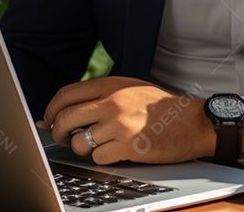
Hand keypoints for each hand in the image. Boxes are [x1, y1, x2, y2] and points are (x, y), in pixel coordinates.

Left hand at [42, 77, 215, 164]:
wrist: (194, 122)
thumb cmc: (161, 108)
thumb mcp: (131, 90)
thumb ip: (99, 98)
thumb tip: (55, 117)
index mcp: (113, 85)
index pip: (66, 94)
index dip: (51, 110)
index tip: (49, 120)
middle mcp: (114, 102)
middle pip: (64, 119)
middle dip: (57, 133)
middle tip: (64, 138)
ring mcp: (120, 124)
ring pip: (78, 143)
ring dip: (83, 149)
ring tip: (100, 144)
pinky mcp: (128, 145)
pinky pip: (97, 157)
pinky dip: (102, 158)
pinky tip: (117, 151)